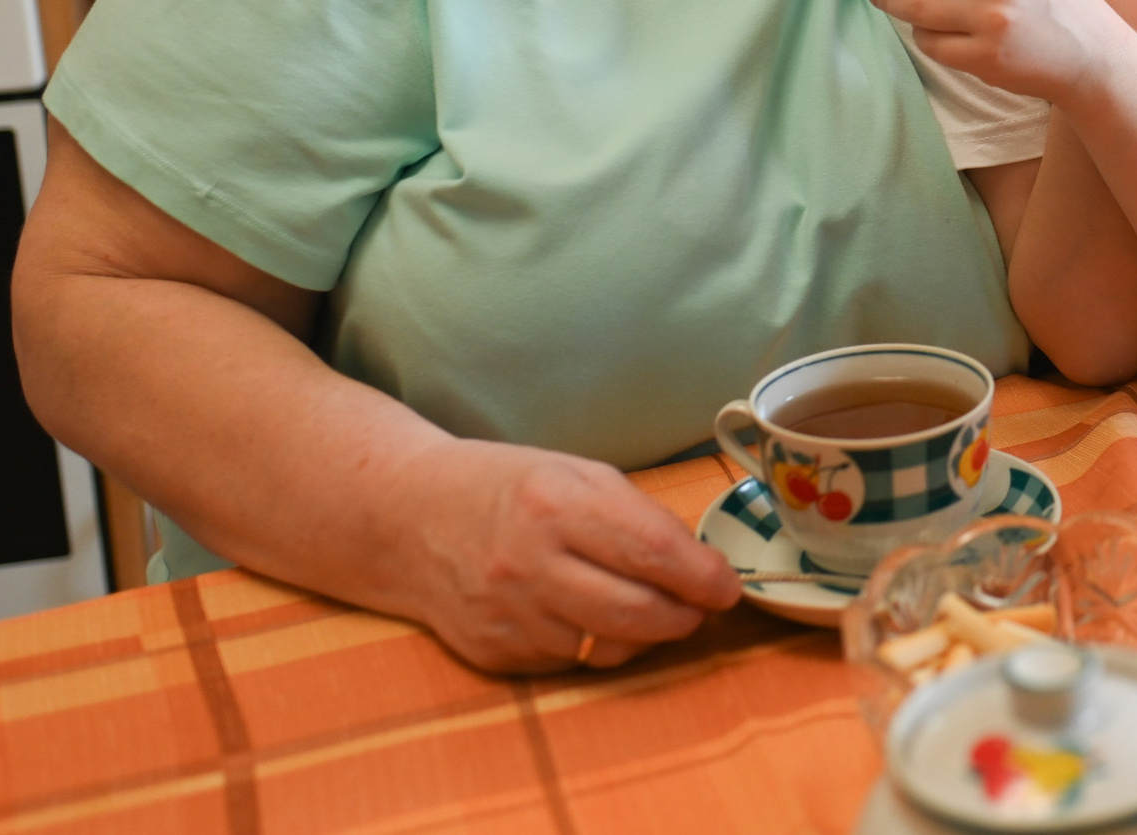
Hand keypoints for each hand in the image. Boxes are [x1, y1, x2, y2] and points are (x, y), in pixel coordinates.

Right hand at [392, 439, 739, 673]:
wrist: (408, 518)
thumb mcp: (577, 474)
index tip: (728, 586)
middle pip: (639, 613)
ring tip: (650, 607)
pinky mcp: (496, 652)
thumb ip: (639, 517)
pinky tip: (592, 615)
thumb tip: (700, 567)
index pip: (653, 553)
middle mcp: (530, 563)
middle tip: (700, 606)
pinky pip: (572, 661)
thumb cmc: (507, 487)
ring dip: (646, 634)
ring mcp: (509, 615)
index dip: (703, 577)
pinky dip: (597, 643)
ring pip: (611, 648)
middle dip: (686, 616)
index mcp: (557, 504)